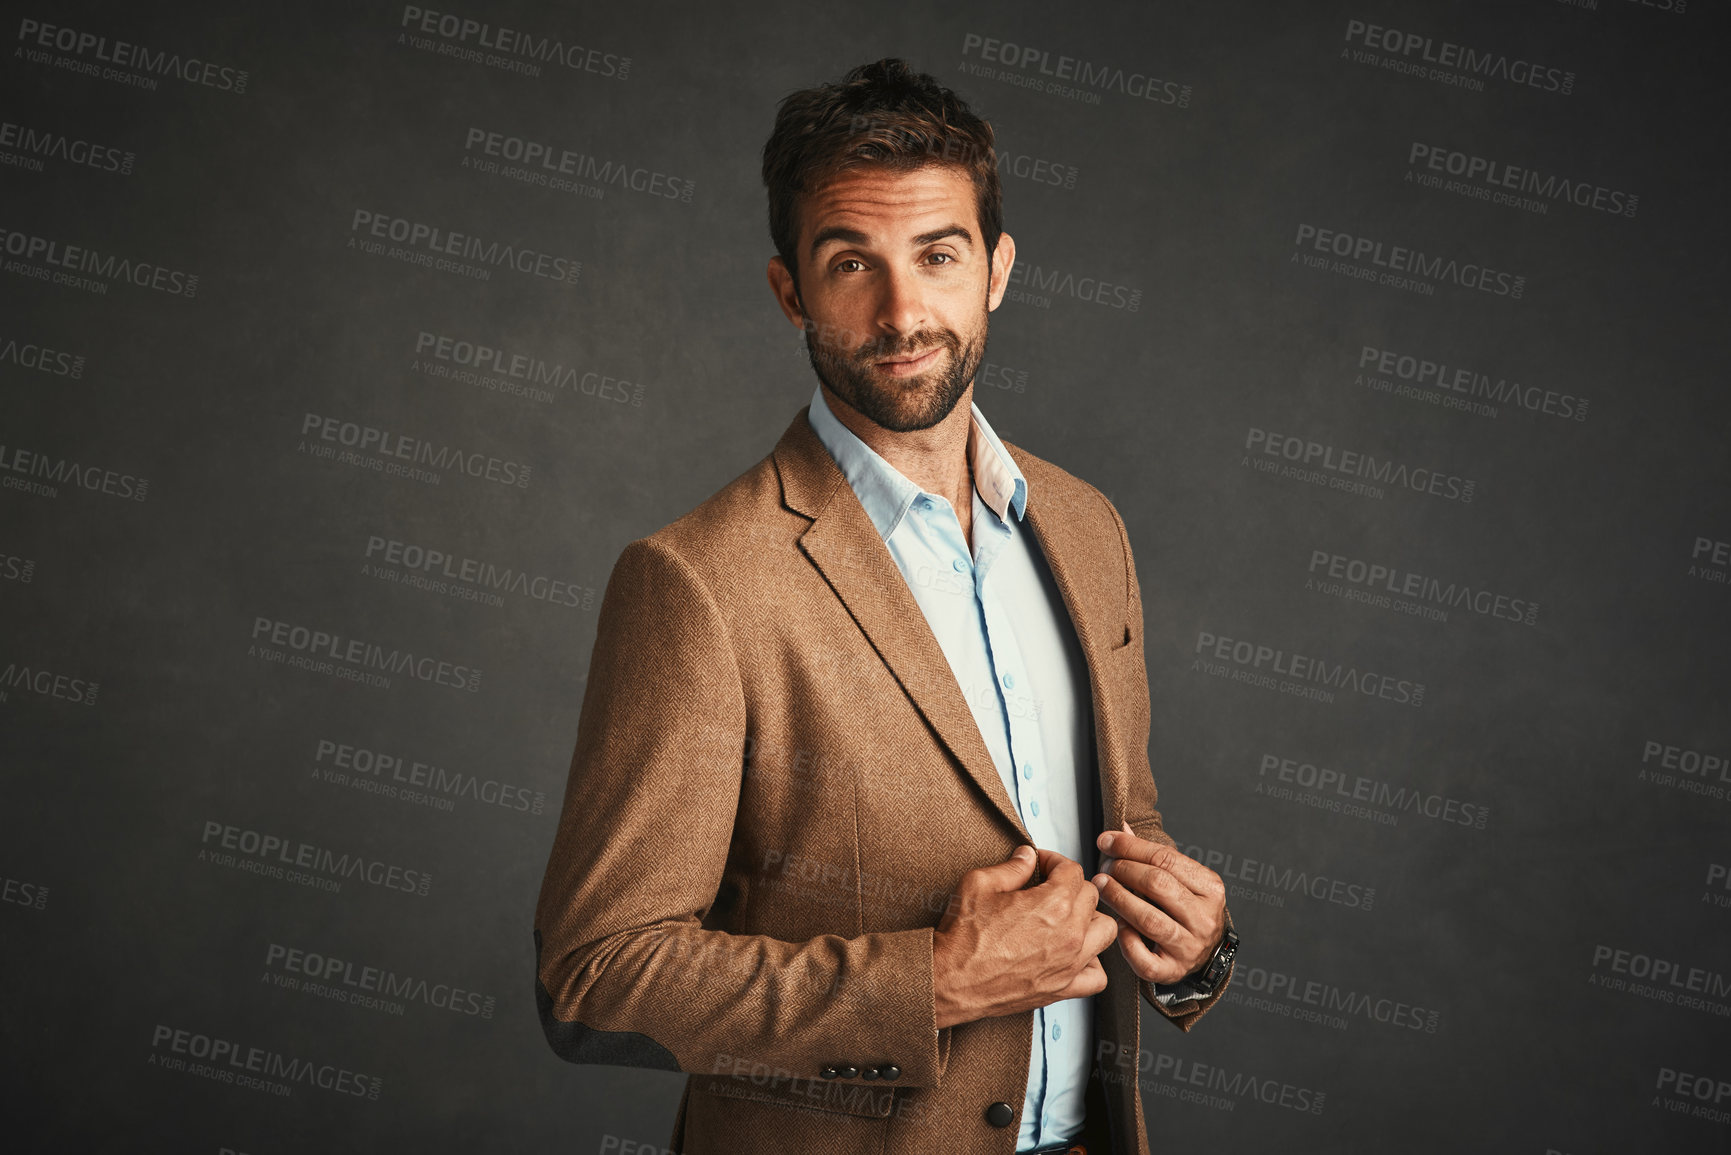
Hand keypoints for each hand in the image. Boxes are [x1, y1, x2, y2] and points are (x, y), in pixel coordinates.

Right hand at [931, 845, 1118, 1028]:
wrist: (950, 980)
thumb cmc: (963, 937)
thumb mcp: (979, 885)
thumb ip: (1011, 867)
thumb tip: (1027, 856)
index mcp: (1052, 904)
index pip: (1072, 870)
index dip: (1054, 861)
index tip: (1042, 864)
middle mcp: (1069, 933)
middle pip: (1090, 896)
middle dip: (1070, 886)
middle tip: (1049, 887)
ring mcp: (1069, 963)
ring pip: (1104, 931)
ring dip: (1089, 919)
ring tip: (1067, 918)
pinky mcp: (1062, 988)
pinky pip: (1097, 976)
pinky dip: (1092, 963)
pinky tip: (1074, 954)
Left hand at [1092, 823, 1225, 984]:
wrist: (1205, 954)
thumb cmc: (1185, 909)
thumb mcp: (1179, 879)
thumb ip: (1152, 855)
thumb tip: (1121, 830)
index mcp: (1210, 888)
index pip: (1166, 858)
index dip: (1131, 847)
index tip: (1106, 840)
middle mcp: (1204, 918)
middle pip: (1158, 885)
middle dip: (1124, 871)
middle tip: (1104, 867)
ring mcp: (1190, 947)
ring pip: (1149, 920)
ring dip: (1119, 899)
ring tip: (1101, 887)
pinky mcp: (1173, 971)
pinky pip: (1144, 958)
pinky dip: (1126, 941)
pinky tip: (1117, 926)